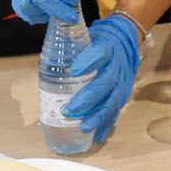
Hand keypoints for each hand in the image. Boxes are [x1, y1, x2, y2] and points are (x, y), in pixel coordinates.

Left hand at [64, 14, 141, 143]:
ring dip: (98, 115)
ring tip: (84, 127)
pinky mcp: (124, 94)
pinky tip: (96, 137)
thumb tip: (44, 56)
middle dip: (89, 98)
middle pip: (106, 82)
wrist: (125, 39)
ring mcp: (122, 81)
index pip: (99, 53)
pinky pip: (116, 111)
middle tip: (71, 109)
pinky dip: (106, 125)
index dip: (88, 62)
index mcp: (107, 47)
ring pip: (112, 100)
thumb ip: (70, 44)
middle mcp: (117, 65)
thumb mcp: (87, 34)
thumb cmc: (99, 40)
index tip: (74, 71)